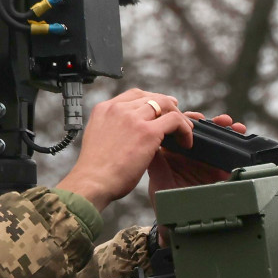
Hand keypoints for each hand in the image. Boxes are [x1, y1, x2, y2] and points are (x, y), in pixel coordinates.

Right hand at [56, 88, 191, 210]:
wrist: (92, 182)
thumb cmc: (95, 171)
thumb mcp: (100, 139)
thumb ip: (114, 130)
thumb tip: (130, 134)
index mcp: (104, 109)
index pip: (134, 95)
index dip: (152, 100)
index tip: (162, 111)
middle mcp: (118, 109)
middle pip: (152, 97)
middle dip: (169, 107)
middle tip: (179, 119)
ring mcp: (133, 118)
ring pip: (166, 105)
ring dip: (179, 118)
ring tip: (185, 132)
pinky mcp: (147, 132)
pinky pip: (175, 120)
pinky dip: (184, 129)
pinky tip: (186, 143)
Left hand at [148, 113, 246, 204]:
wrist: (179, 225)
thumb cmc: (164, 203)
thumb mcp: (158, 181)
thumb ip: (157, 162)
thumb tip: (155, 140)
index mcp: (174, 152)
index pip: (182, 129)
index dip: (190, 120)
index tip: (199, 119)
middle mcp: (190, 155)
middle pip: (203, 132)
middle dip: (214, 124)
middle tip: (223, 121)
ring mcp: (205, 163)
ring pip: (217, 141)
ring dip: (227, 131)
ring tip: (235, 127)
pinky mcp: (218, 173)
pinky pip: (229, 156)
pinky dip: (236, 146)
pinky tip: (241, 138)